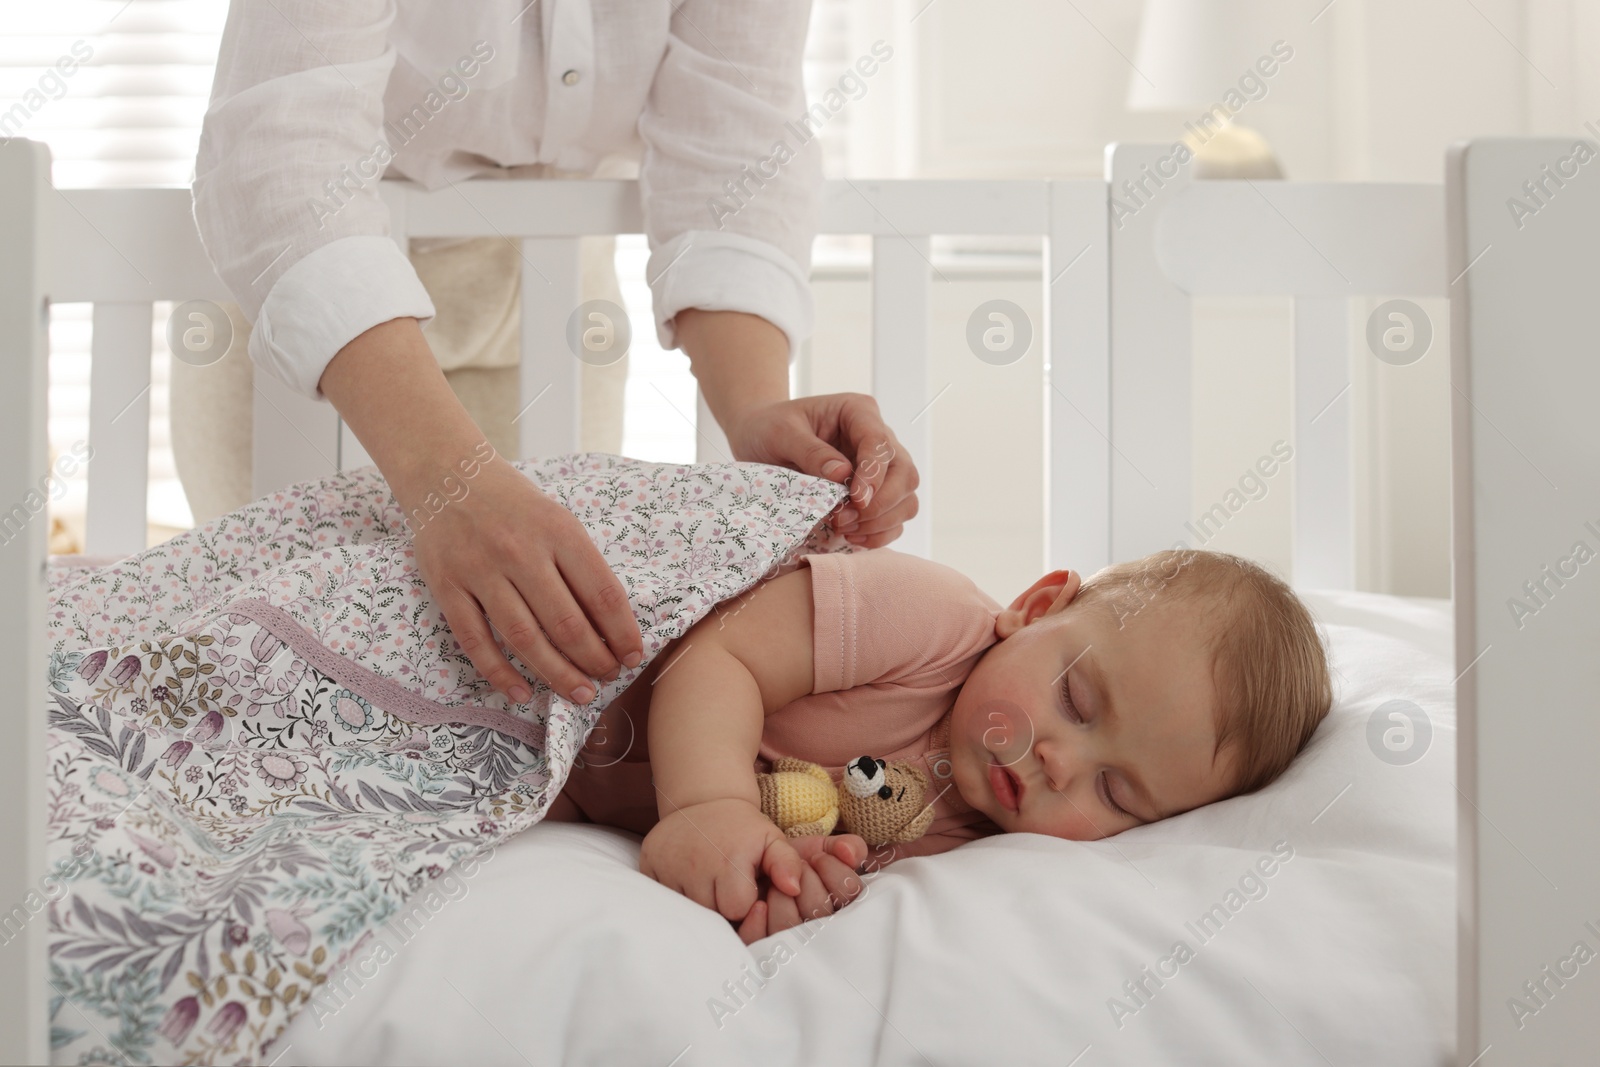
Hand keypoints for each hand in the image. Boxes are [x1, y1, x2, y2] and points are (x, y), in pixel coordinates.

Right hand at [409, 453, 643, 704]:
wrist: (446, 474)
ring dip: (556, 673)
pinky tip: (521, 692)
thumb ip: (581, 565)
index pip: (602, 593)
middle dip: (594, 659)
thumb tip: (610, 626)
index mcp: (558, 531)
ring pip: (524, 638)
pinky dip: (500, 673)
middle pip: (566, 622)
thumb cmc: (513, 504)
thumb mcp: (558, 519)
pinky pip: (476, 641)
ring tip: (579, 693)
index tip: (633, 656)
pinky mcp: (447, 587)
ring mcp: (480, 570)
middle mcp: (520, 551)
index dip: (622, 632)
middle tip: (607, 678)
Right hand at [639, 798, 814, 926]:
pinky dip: (675, 893)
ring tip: (706, 880)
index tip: (744, 885)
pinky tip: (686, 877)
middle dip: (720, 905)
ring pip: (687, 910)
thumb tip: (794, 890)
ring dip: (698, 902)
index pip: (737, 910)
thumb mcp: (772, 839)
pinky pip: (663, 899)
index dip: (743, 902)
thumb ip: (788, 864)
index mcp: (729, 860)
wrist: (702, 799)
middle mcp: (695, 865)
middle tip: (723, 882)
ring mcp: (668, 866)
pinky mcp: (648, 866)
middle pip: (711, 914)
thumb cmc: (741, 829)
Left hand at [724, 394, 919, 548]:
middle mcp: (877, 437)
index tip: (856, 500)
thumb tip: (842, 475)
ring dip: (880, 522)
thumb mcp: (781, 433)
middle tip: (842, 520)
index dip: (873, 475)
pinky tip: (851, 536)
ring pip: (906, 498)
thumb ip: (810, 451)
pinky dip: (878, 533)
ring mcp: (880, 467)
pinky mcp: (875, 492)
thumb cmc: (770, 428)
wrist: (761, 438)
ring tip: (842, 528)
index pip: (880, 443)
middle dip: (880, 504)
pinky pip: (894, 518)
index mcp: (858, 412)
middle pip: (903, 474)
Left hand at [735, 834, 868, 944]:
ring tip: (775, 882)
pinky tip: (759, 906)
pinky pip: (761, 942)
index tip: (818, 858)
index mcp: (841, 908)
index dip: (836, 873)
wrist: (752, 866)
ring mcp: (791, 944)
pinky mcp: (763, 948)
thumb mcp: (822, 849)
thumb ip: (847, 847)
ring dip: (781, 896)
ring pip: (790, 926)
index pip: (851, 895)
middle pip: (820, 910)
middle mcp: (820, 930)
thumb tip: (851, 854)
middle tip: (797, 867)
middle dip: (806, 879)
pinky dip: (758, 923)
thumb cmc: (793, 863)